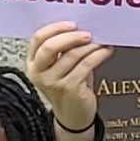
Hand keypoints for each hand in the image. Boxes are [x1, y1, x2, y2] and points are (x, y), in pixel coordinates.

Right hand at [24, 22, 111, 140]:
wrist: (73, 116)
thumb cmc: (68, 86)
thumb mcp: (59, 66)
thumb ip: (63, 48)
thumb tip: (81, 27)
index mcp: (33, 63)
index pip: (38, 39)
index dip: (55, 28)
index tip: (72, 24)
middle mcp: (39, 73)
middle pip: (51, 46)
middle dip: (72, 36)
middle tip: (88, 33)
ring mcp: (53, 82)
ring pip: (72, 54)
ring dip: (90, 45)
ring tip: (101, 41)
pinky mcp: (69, 89)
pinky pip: (86, 64)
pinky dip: (99, 55)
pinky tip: (106, 51)